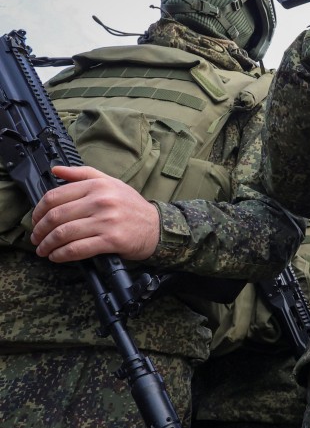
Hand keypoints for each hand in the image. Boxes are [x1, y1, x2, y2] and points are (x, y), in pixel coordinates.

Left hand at [30, 165, 159, 262]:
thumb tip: (57, 170)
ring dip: (48, 244)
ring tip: (43, 250)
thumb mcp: (111, 183)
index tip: (35, 220)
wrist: (156, 227)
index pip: (56, 196)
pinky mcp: (112, 240)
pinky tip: (57, 256)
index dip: (39, 211)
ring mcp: (107, 221)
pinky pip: (78, 248)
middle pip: (57, 216)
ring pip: (64, 233)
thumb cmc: (132, 206)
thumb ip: (83, 174)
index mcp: (98, 186)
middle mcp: (102, 201)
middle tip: (36, 238)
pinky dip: (62, 254)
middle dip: (40, 230)